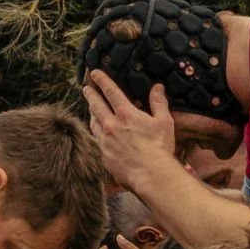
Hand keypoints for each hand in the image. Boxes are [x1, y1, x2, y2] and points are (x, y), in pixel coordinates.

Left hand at [80, 72, 181, 191]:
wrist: (151, 174)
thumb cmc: (159, 148)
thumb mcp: (164, 121)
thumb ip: (158, 103)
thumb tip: (157, 87)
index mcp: (126, 114)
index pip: (110, 92)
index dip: (102, 80)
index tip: (94, 73)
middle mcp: (111, 125)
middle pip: (96, 106)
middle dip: (90, 95)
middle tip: (85, 88)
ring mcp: (105, 142)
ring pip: (93, 123)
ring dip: (92, 114)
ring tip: (91, 110)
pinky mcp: (104, 156)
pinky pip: (97, 141)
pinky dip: (98, 134)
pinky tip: (100, 135)